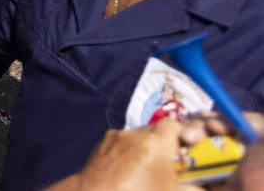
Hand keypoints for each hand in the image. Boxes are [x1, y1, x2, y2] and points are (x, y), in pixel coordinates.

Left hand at [57, 118, 188, 190]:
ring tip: (151, 170)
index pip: (175, 125)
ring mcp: (115, 137)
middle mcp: (134, 134)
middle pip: (157, 130)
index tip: (189, 151)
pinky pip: (123, 143)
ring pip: (139, 136)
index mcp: (155, 144)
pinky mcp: (102, 143)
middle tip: (174, 164)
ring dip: (148, 149)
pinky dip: (131, 153)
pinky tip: (132, 171)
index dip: (184, 136)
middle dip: (167, 145)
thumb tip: (208, 185)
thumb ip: (195, 188)